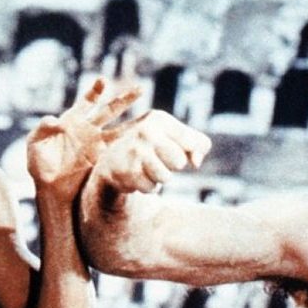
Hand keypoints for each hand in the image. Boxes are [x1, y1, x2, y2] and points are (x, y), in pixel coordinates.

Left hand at [27, 79, 139, 201]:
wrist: (50, 189)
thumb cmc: (39, 165)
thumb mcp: (35, 145)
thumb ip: (42, 129)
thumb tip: (54, 119)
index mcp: (73, 121)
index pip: (87, 102)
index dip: (95, 91)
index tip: (103, 81)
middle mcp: (89, 129)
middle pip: (110, 111)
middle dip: (124, 100)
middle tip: (140, 89)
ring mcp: (98, 145)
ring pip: (120, 130)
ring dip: (135, 123)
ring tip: (152, 116)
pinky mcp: (103, 160)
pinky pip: (119, 151)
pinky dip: (130, 146)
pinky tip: (143, 142)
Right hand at [92, 109, 211, 193]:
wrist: (110, 160)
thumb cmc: (151, 147)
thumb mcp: (173, 136)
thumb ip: (197, 144)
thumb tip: (196, 163)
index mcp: (159, 119)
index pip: (193, 142)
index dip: (192, 152)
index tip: (180, 151)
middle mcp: (146, 131)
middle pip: (179, 162)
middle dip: (170, 165)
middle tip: (156, 159)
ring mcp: (135, 151)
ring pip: (165, 177)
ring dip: (158, 178)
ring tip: (145, 167)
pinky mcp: (127, 171)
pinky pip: (151, 188)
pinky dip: (147, 186)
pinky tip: (135, 175)